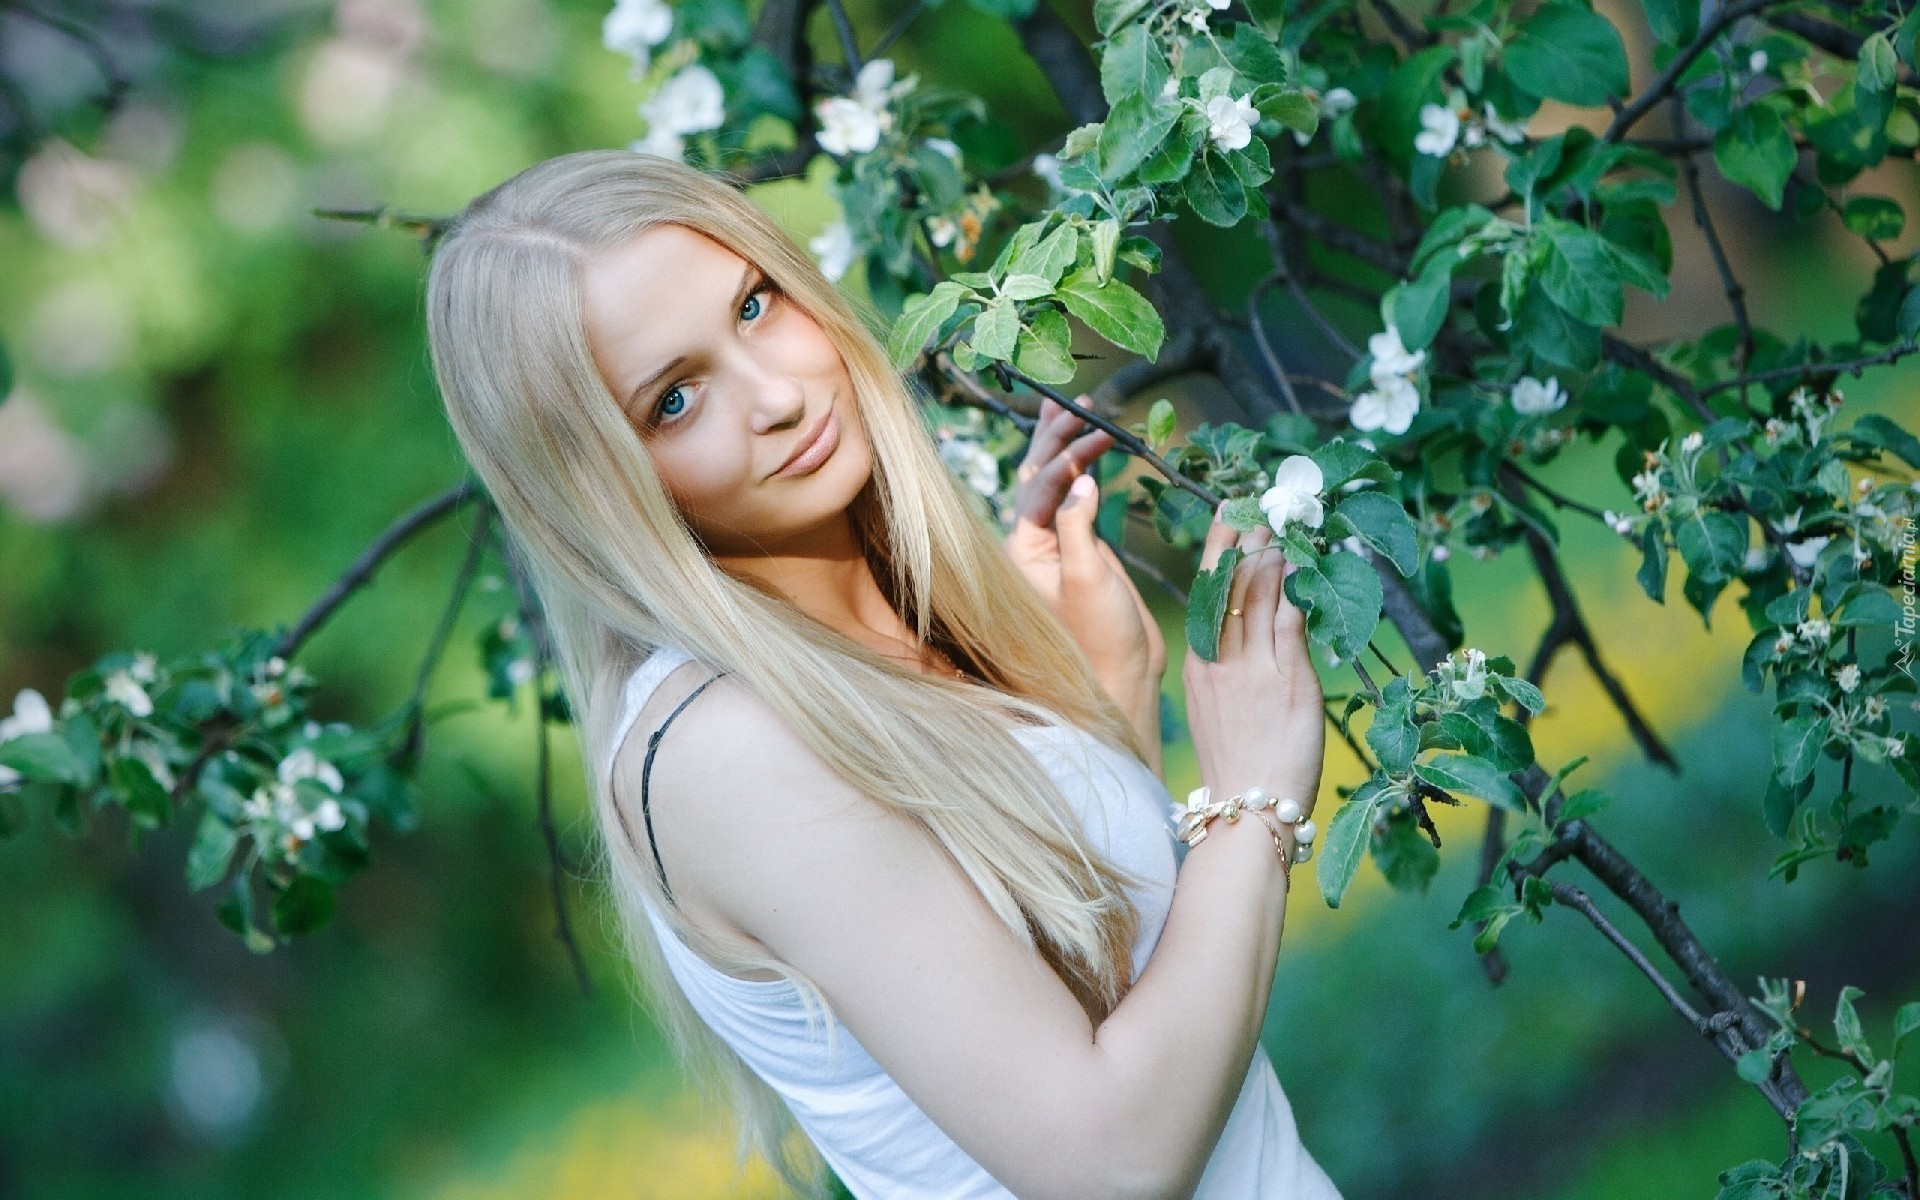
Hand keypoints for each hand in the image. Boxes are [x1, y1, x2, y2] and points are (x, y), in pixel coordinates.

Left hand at [1004, 397, 1166, 691]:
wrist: (1122, 676)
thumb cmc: (1100, 637)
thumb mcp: (1086, 580)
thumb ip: (1078, 528)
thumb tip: (1083, 480)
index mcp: (1022, 550)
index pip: (1040, 488)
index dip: (1067, 458)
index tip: (1097, 435)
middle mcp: (1032, 543)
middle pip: (1038, 477)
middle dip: (1056, 437)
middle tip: (1076, 403)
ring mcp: (1057, 544)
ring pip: (1056, 484)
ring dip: (1066, 446)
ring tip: (1076, 409)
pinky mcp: (1082, 550)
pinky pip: (1078, 499)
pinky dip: (1085, 471)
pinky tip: (1093, 451)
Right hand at [1181, 509, 1325, 817]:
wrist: (1250, 808)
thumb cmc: (1237, 767)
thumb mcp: (1215, 711)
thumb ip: (1227, 671)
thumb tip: (1245, 641)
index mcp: (1199, 666)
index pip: (1207, 596)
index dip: (1217, 554)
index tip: (1225, 521)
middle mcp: (1220, 660)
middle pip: (1230, 587)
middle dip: (1243, 544)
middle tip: (1255, 509)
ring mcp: (1253, 668)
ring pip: (1259, 597)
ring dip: (1270, 557)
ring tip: (1279, 528)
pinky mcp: (1288, 680)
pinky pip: (1291, 622)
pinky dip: (1296, 590)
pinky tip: (1302, 567)